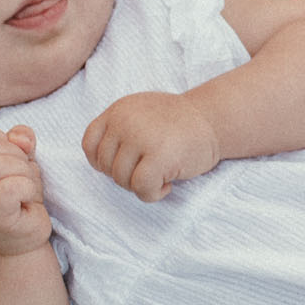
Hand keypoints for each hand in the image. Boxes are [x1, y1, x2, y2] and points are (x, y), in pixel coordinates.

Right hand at [0, 124, 52, 255]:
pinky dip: (28, 189)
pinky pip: (12, 186)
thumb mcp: (21, 164)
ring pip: (3, 164)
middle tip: (23, 181)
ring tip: (25, 194)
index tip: (13, 162)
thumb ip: (20, 142)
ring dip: (26, 175)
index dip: (4, 140)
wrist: (17, 247)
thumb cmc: (18, 201)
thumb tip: (20, 136)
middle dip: (19, 158)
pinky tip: (26, 203)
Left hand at [82, 92, 220, 201]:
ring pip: (121, 180)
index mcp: (119, 110)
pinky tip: (167, 185)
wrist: (214, 119)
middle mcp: (125, 121)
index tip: (126, 164)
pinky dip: (152, 194)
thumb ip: (119, 130)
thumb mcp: (141, 113)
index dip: (102, 162)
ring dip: (140, 186)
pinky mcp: (159, 156)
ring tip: (161, 175)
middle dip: (125, 176)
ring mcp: (141, 137)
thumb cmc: (179, 123)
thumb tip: (101, 165)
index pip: (89, 144)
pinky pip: (141, 188)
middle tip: (150, 170)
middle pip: (105, 166)